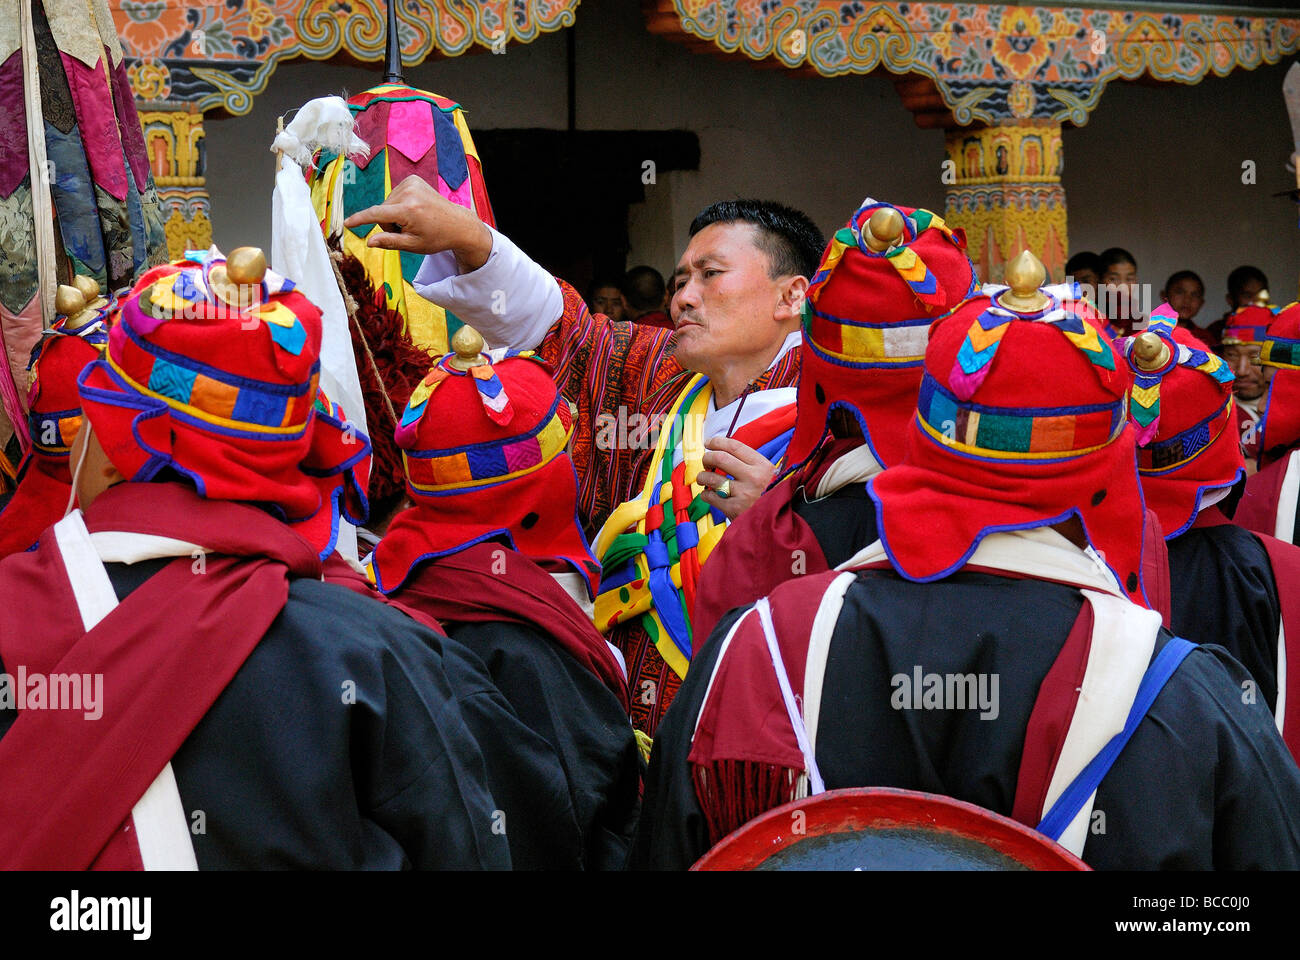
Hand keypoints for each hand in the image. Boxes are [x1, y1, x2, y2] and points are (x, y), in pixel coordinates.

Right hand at [343, 175, 492, 270]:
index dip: (360, 219)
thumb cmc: (436, 237)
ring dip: (394, 214)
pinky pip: (394, 195)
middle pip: (382, 211)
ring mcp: (412, 183)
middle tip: (409, 230)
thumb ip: (389, 242)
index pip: (377, 214)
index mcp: (409, 210)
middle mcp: (409, 193)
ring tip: (414, 220)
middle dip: (389, 223)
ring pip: (387, 203)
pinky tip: (414, 209)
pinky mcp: (413, 179)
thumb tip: (369, 242)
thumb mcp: (413, 245)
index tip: (347, 223)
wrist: (457, 224)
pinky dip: (399, 204)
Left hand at [697, 436, 775, 520]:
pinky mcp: (734, 509)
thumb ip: (748, 463)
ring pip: (711, 478)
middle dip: (707, 458)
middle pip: (720, 458)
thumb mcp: (767, 474)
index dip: (717, 442)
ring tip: (703, 478)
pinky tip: (710, 494)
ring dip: (702, 476)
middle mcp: (753, 478)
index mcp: (762, 466)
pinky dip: (706, 494)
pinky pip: (710, 496)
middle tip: (706, 462)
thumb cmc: (768, 495)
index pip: (734, 446)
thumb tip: (721, 450)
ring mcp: (743, 494)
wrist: (778, 520)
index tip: (708, 443)